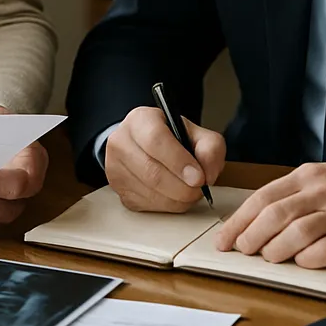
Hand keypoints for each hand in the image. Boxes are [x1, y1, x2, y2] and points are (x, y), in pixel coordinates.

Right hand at [106, 106, 225, 212]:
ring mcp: (115, 167)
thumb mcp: (196, 134)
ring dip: (178, 199)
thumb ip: (210, 148)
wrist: (146, 147)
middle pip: (151, 171)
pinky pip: (146, 205)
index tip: (199, 177)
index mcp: (140, 120)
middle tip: (199, 189)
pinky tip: (175, 195)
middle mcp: (121, 141)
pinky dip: (167, 205)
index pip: (155, 140)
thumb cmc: (172, 139)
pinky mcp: (118, 190)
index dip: (179, 161)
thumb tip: (207, 174)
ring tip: (190, 191)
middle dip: (182, 187)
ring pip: (150, 192)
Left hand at [214, 162, 325, 267]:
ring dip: (276, 249)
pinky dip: (309, 258)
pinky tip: (300, 262)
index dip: (240, 220)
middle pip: (276, 215)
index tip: (224, 239)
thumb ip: (291, 193)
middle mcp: (322, 191)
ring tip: (268, 258)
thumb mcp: (320, 177)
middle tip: (242, 251)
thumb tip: (253, 219)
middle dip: (252, 236)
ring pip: (299, 232)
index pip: (263, 197)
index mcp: (307, 175)